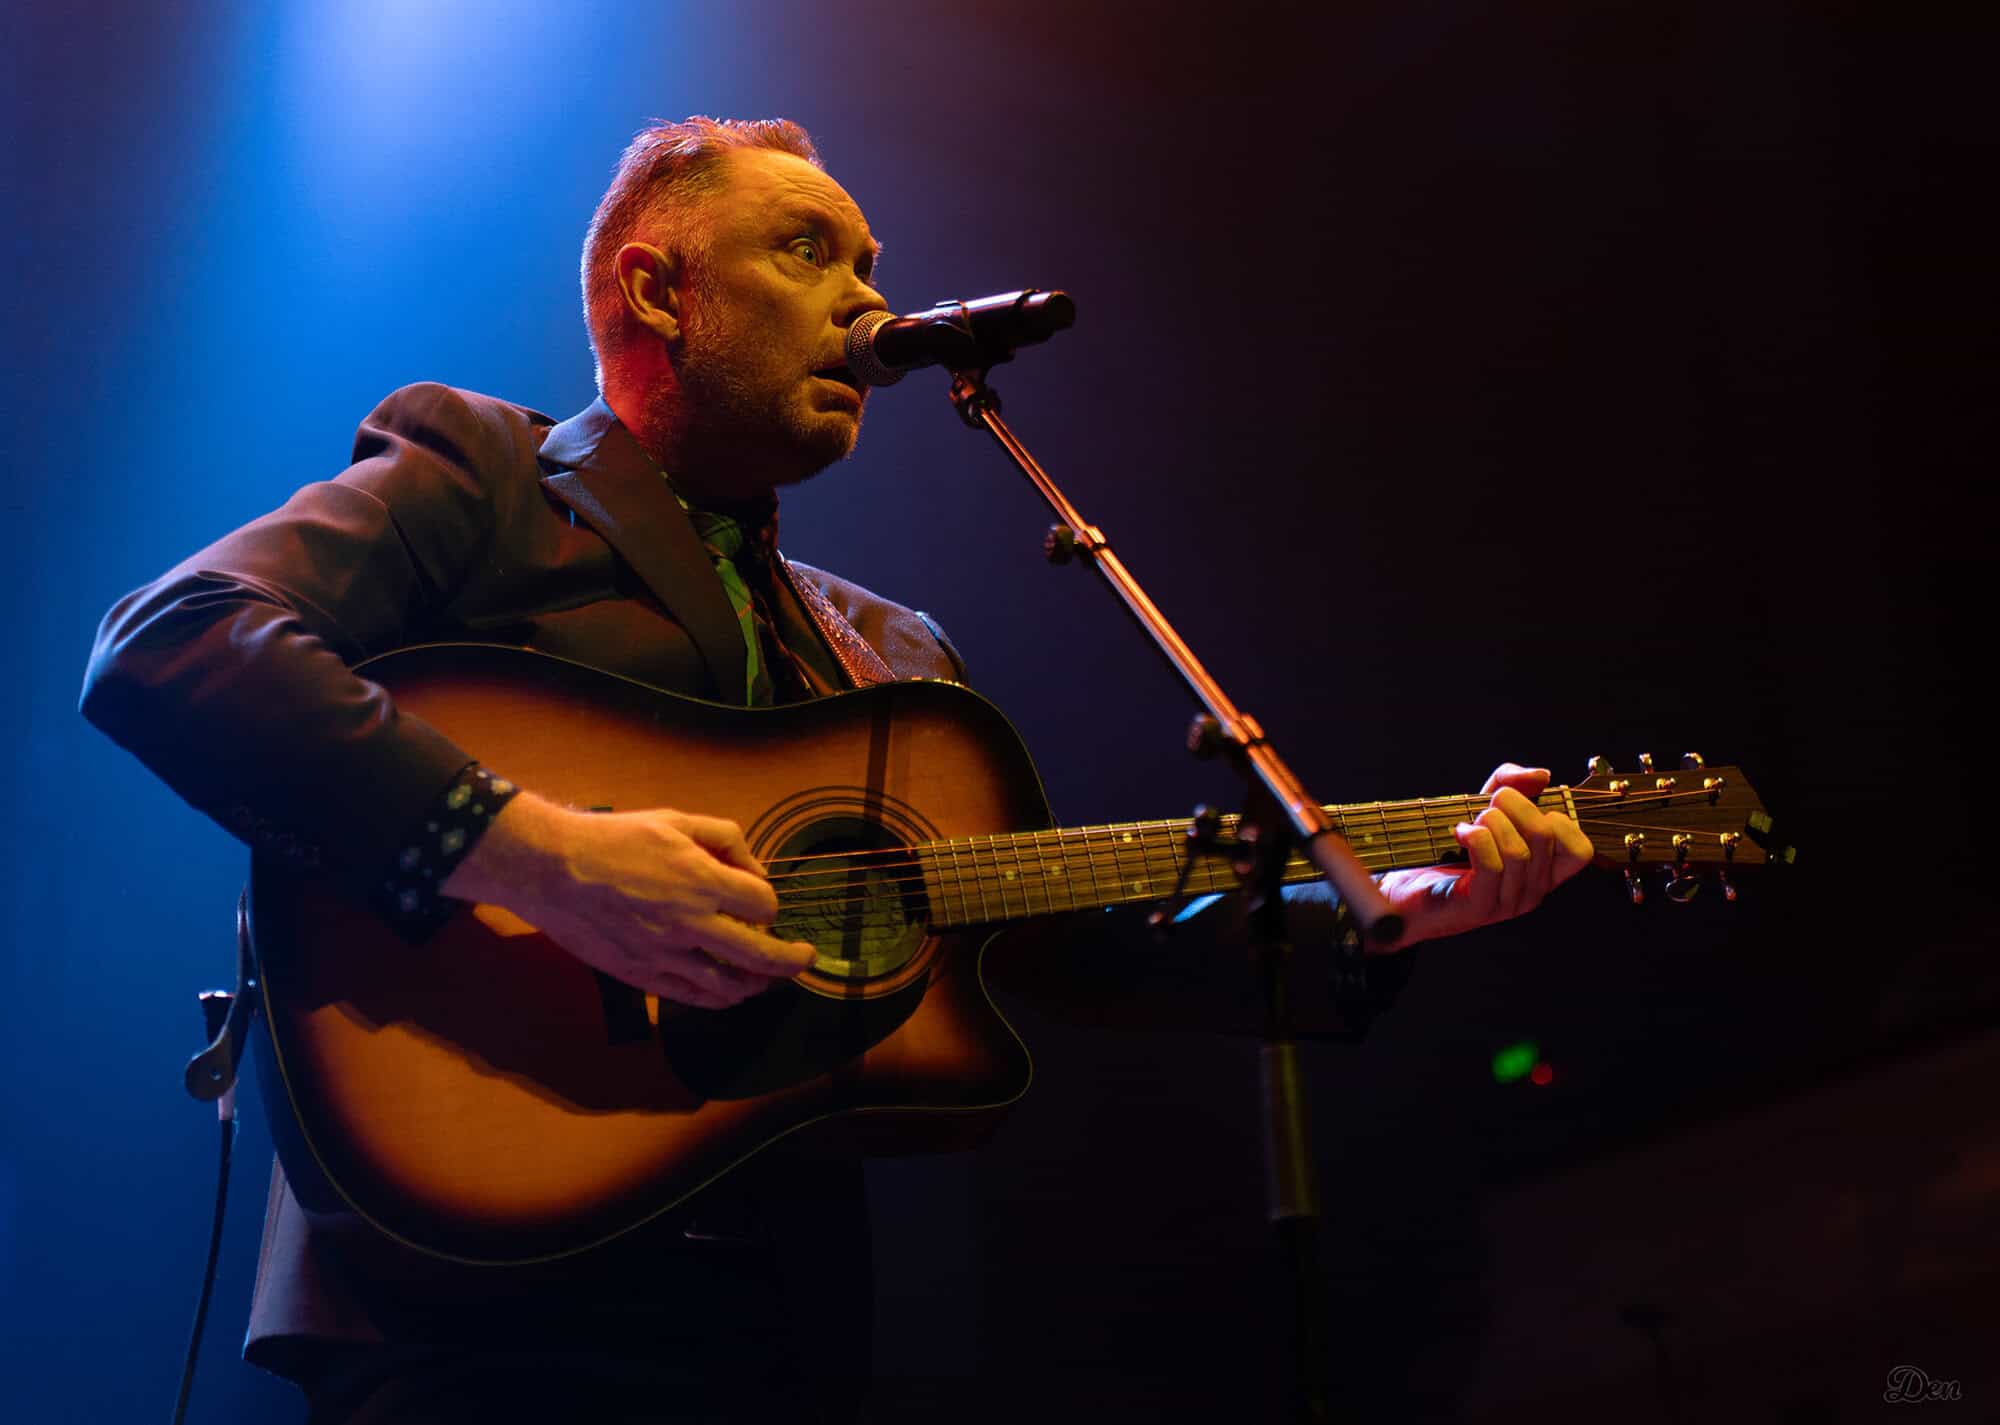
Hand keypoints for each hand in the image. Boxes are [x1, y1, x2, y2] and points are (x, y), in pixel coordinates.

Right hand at [442, 791, 816, 1008]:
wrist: (553, 870)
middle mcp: (690, 922)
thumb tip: (754, 867)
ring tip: (769, 977)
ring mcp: (666, 954)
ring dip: (759, 984)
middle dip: (792, 959)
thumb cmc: (614, 839)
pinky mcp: (643, 976)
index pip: (764, 905)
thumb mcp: (675, 819)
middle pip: (761, 956)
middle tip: (805, 956)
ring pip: (731, 986)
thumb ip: (725, 837)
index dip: (770, 902)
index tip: (759, 899)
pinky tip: (731, 992)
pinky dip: (721, 998)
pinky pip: (694, 998)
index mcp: (701, 879)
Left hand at [1375, 763, 1593, 948]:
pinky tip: (1459, 833)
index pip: (1581, 850)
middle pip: (1545, 836)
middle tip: (1487, 805)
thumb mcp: (1483, 806)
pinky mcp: (1479, 907)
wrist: (1404, 889)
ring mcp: (1507, 903)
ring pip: (1518, 850)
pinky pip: (1490, 863)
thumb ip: (1512, 783)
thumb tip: (1542, 775)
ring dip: (1489, 822)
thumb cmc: (1447, 849)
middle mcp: (1533, 892)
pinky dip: (1474, 837)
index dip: (1556, 817)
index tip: (1522, 808)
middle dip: (1514, 804)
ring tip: (1470, 822)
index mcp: (1543, 872)